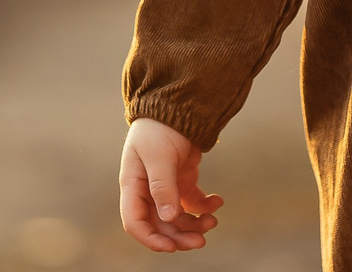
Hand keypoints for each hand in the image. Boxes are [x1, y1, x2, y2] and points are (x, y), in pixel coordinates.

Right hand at [120, 117, 222, 252]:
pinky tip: (218, 201)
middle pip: (160, 224)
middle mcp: (148, 190)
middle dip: (179, 236)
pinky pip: (192, 202)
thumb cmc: (159, 128)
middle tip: (201, 242)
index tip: (171, 247)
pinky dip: (205, 206)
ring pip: (178, 217)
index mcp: (133, 185)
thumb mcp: (159, 157)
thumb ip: (162, 187)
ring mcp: (166, 186)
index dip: (150, 238)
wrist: (178, 104)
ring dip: (194, 224)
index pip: (135, 222)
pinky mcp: (182, 179)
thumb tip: (168, 218)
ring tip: (213, 221)